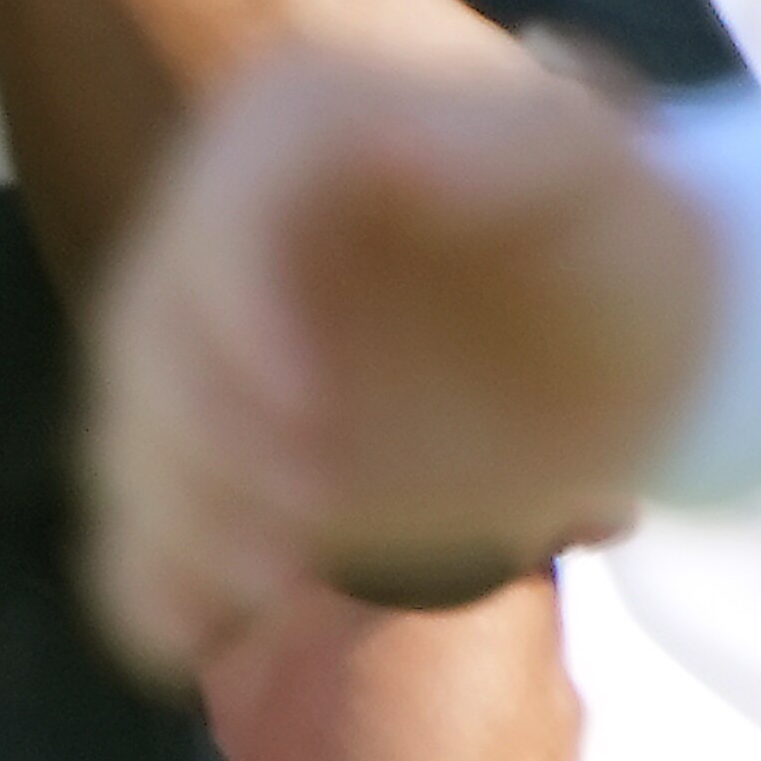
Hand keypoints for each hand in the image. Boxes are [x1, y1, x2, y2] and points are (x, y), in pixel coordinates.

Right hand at [85, 46, 719, 682]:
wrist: (622, 345)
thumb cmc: (627, 243)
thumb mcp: (609, 181)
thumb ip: (522, 137)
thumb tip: (395, 142)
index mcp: (303, 130)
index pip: (219, 210)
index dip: (230, 312)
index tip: (300, 417)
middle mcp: (228, 221)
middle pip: (150, 326)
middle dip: (198, 436)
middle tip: (299, 524)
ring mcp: (218, 336)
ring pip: (132, 417)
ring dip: (172, 509)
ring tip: (269, 581)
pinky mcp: (225, 439)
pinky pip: (144, 505)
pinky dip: (149, 569)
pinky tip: (188, 630)